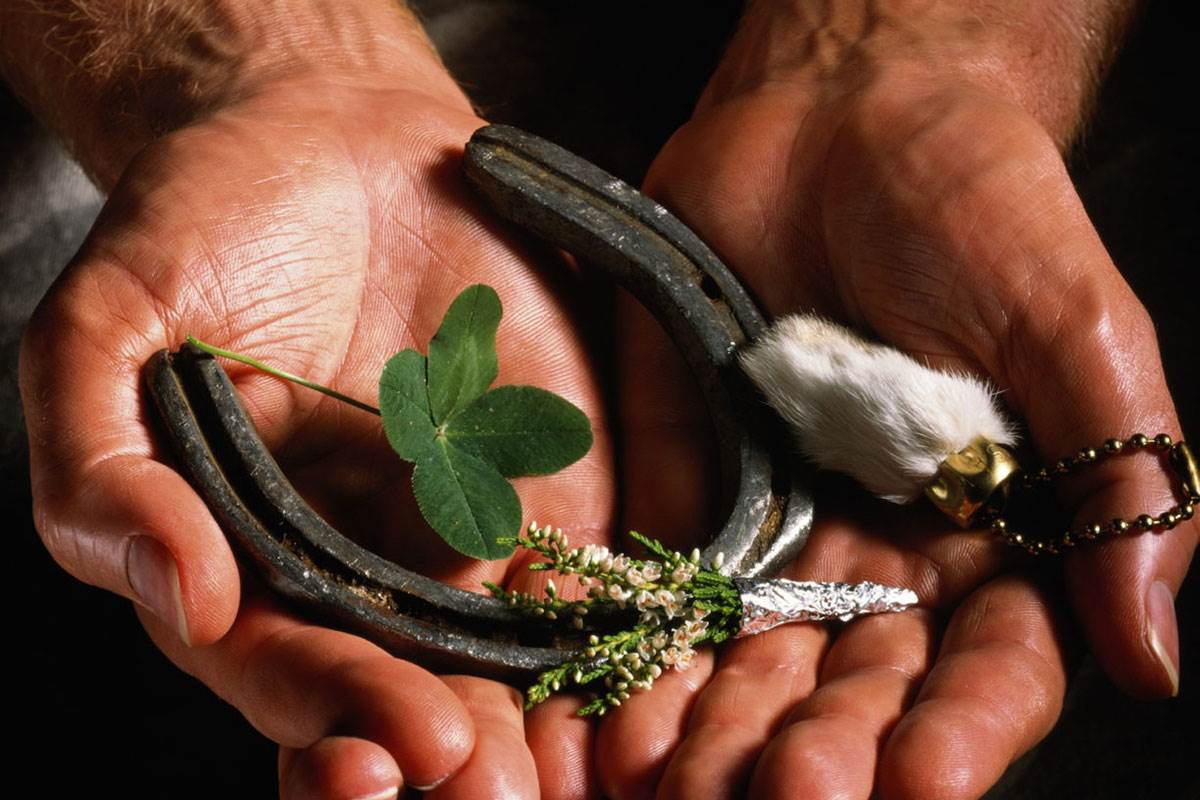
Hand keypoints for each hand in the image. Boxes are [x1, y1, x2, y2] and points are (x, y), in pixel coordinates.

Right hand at [18, 54, 614, 799]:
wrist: (337, 140)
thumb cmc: (209, 228)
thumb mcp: (108, 332)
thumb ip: (108, 470)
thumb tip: (183, 596)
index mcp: (246, 562)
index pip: (285, 674)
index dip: (330, 719)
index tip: (384, 751)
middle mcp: (358, 571)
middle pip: (405, 693)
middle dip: (443, 748)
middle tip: (483, 783)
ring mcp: (462, 533)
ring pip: (505, 660)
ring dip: (539, 724)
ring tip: (562, 772)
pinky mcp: (545, 484)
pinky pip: (588, 569)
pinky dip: (619, 629)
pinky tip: (642, 672)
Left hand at [595, 3, 1193, 797]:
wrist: (838, 121)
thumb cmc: (979, 206)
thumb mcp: (1075, 331)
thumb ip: (1118, 483)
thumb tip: (1153, 652)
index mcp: (996, 536)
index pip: (990, 669)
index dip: (965, 733)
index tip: (929, 781)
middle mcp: (887, 557)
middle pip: (859, 689)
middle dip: (827, 752)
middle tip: (790, 796)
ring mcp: (782, 530)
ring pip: (757, 664)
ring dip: (725, 730)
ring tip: (684, 779)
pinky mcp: (691, 488)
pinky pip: (665, 586)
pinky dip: (644, 650)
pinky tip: (622, 712)